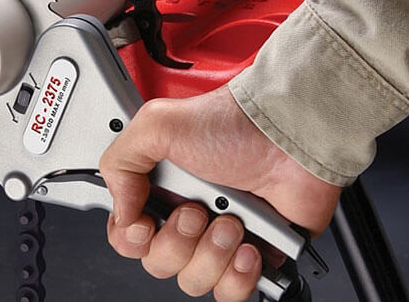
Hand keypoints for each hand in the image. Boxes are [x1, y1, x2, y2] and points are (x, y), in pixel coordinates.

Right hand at [99, 86, 340, 300]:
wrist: (288, 137)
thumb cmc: (233, 125)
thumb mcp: (157, 124)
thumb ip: (120, 162)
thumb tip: (122, 213)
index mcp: (160, 189)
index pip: (126, 236)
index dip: (132, 238)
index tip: (147, 223)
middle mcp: (185, 216)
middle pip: (159, 263)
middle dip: (179, 241)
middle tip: (198, 210)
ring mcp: (218, 237)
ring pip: (194, 280)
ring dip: (212, 254)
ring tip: (232, 222)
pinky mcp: (252, 254)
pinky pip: (230, 292)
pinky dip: (239, 276)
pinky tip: (249, 247)